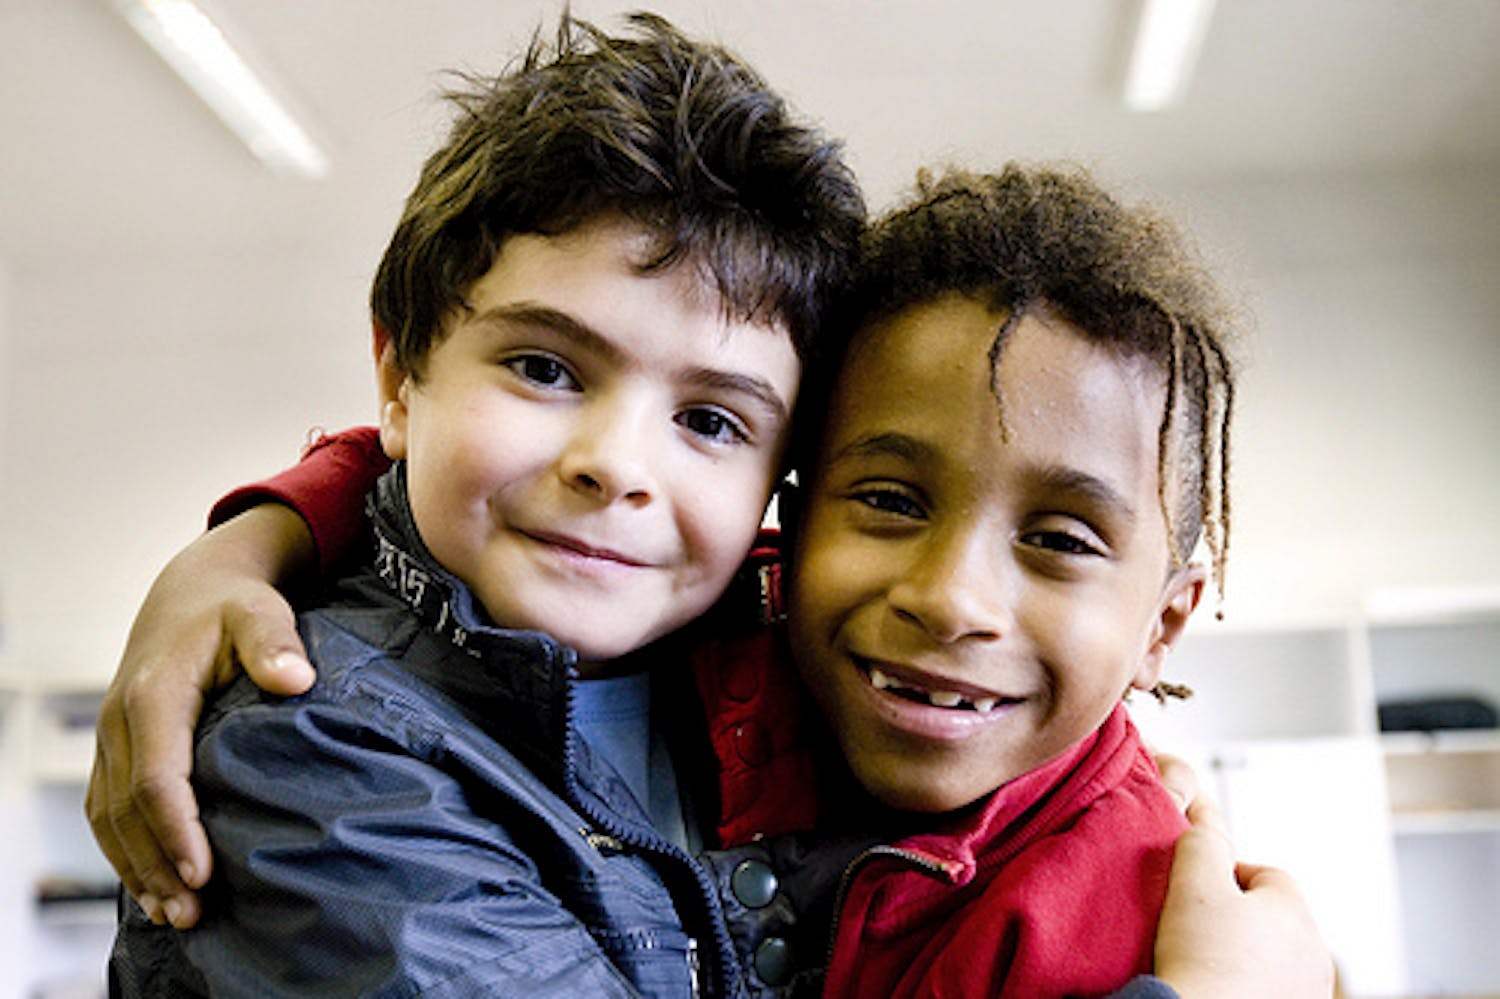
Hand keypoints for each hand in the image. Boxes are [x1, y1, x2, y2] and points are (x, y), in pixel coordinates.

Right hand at [85, 504, 317, 928]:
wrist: (191, 592)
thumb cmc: (235, 605)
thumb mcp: (261, 612)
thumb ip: (275, 642)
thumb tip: (295, 679)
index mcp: (154, 693)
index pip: (158, 775)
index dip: (177, 828)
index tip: (202, 871)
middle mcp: (120, 719)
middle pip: (129, 808)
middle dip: (157, 865)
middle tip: (193, 914)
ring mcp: (109, 736)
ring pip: (109, 816)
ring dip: (136, 868)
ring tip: (174, 915)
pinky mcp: (114, 749)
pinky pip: (105, 810)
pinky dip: (124, 852)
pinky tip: (151, 887)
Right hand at [1154, 793, 1335, 998]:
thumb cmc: (1199, 959)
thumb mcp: (1192, 883)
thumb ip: (1201, 841)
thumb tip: (1204, 821)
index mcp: (1296, 913)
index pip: (1266, 873)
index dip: (1225, 875)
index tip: (1196, 894)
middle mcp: (1316, 954)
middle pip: (1273, 916)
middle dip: (1238, 917)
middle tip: (1197, 928)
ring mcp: (1310, 993)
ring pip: (1275, 956)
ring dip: (1247, 954)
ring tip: (1207, 963)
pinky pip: (1273, 989)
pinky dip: (1251, 986)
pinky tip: (1220, 990)